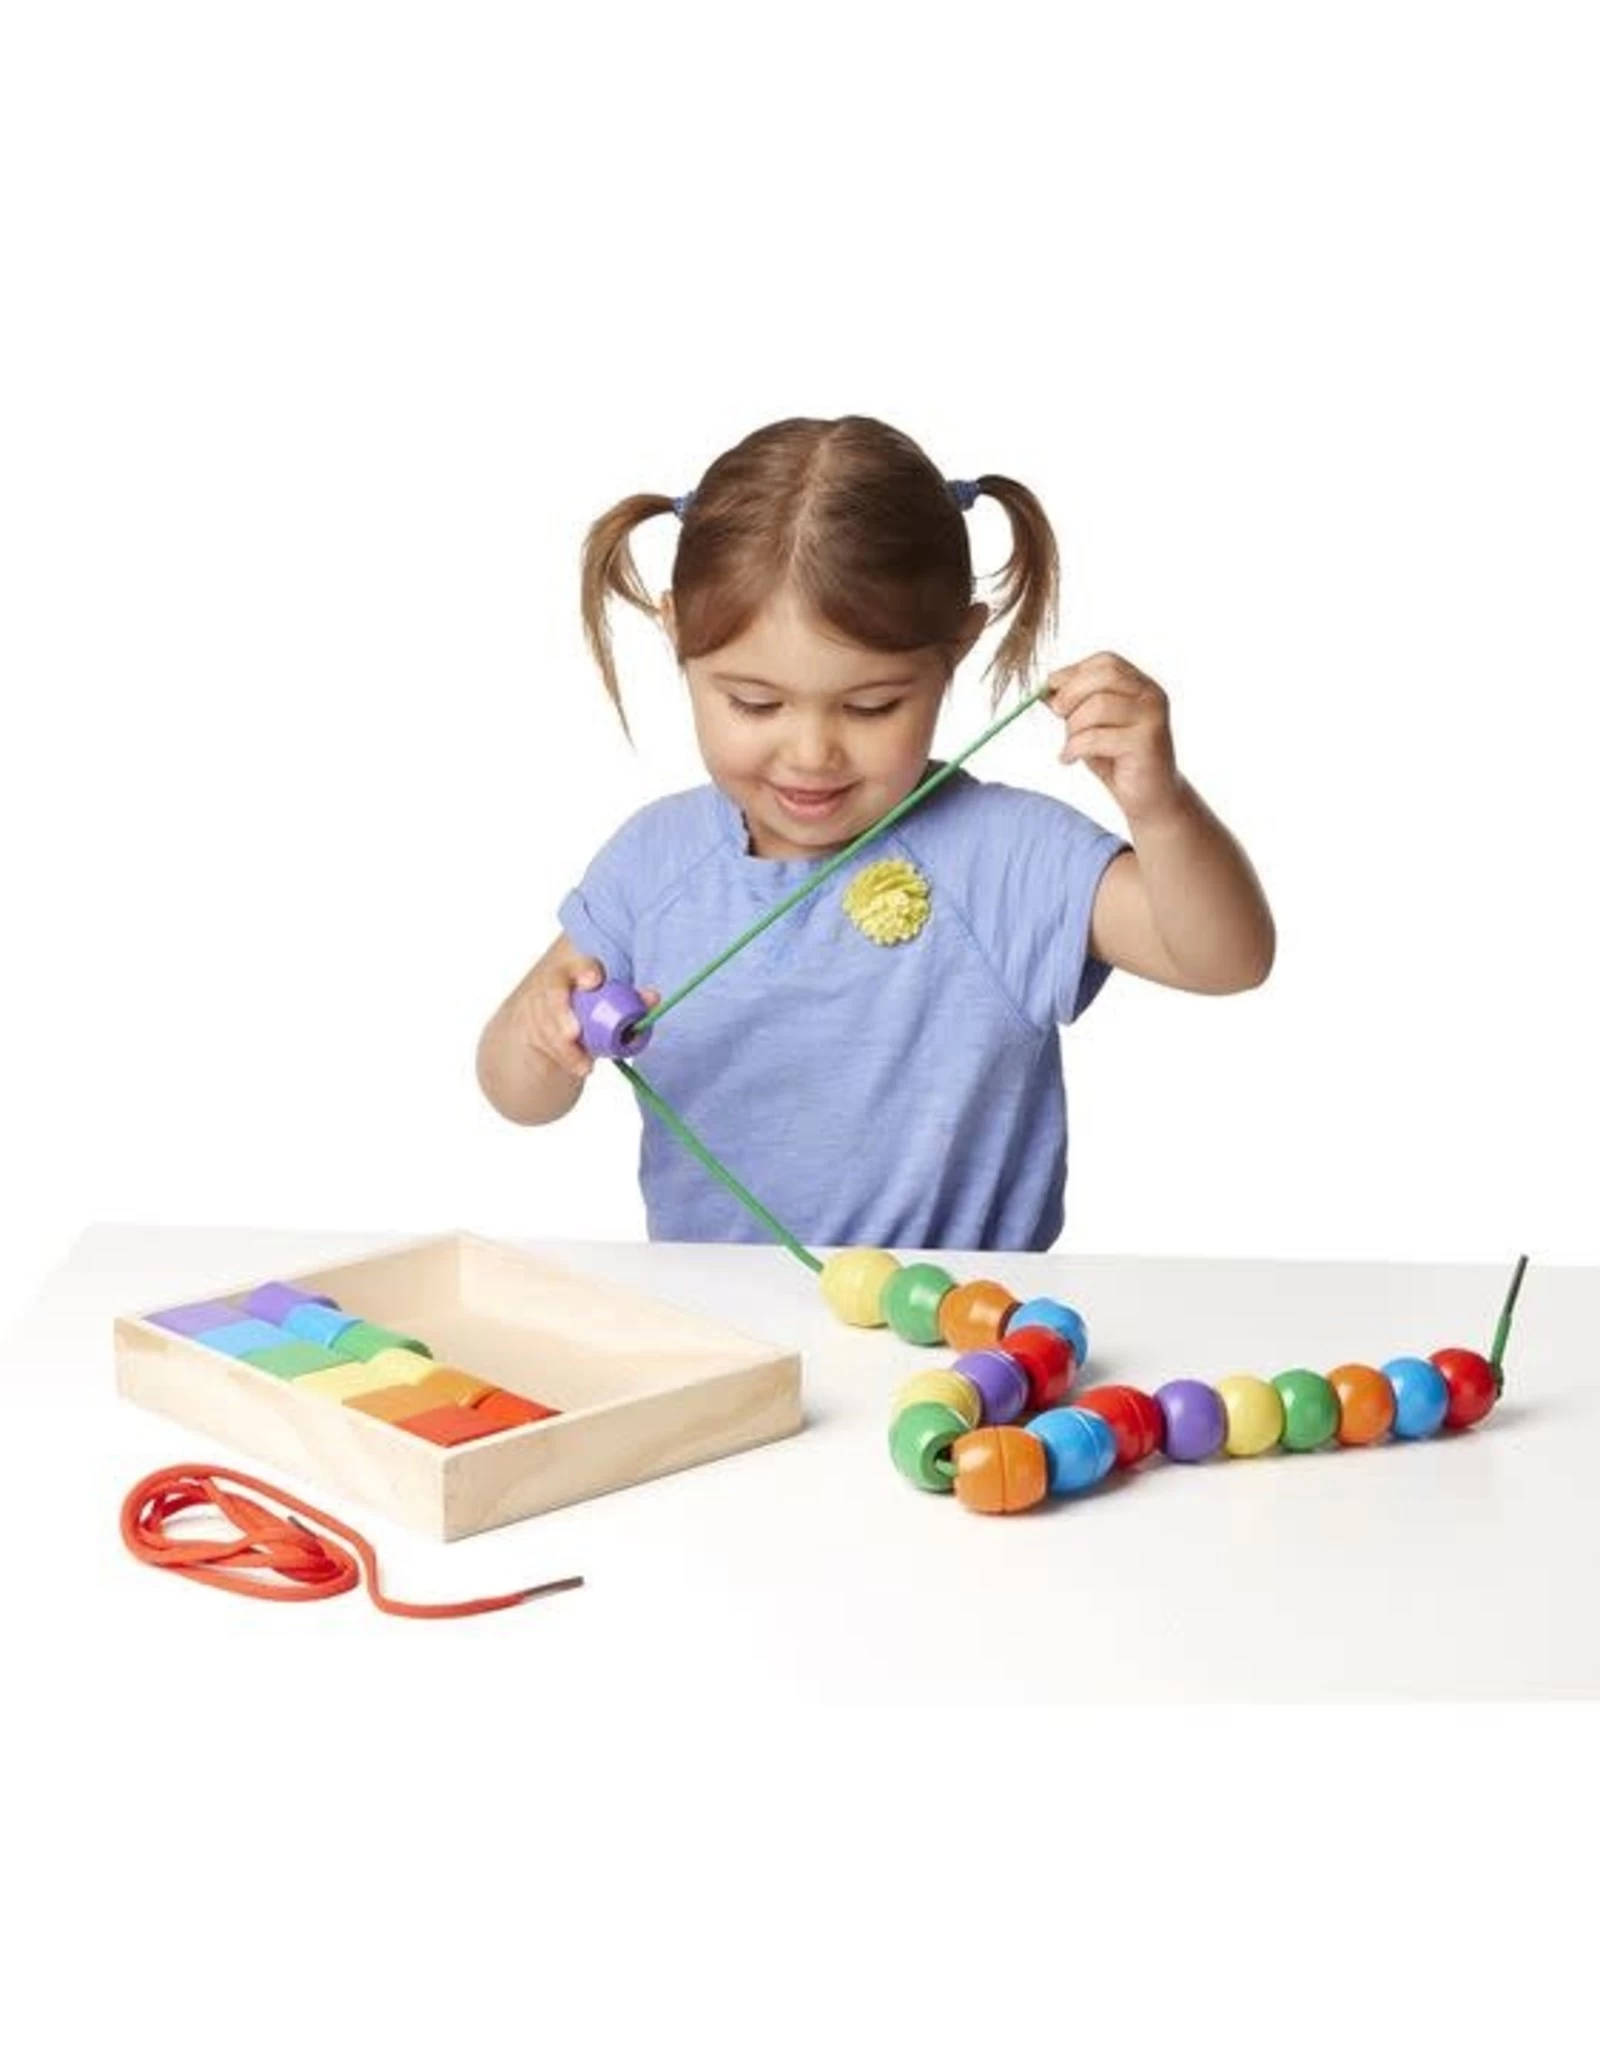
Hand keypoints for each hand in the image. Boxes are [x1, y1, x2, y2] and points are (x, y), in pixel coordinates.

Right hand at [519, 944, 658, 1083]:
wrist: (565, 1027)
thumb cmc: (595, 1008)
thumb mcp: (614, 1003)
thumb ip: (634, 1000)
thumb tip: (653, 997)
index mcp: (578, 968)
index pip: (577, 964)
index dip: (584, 971)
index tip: (594, 981)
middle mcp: (555, 982)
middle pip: (552, 993)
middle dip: (560, 1013)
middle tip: (573, 1033)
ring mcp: (539, 1004)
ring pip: (546, 1024)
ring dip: (566, 1048)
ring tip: (585, 1066)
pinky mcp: (531, 1026)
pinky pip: (544, 1043)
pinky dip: (564, 1057)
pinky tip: (580, 1067)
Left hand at [1046, 651, 1183, 825]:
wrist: (1150, 798)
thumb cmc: (1118, 760)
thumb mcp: (1090, 727)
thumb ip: (1073, 705)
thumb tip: (1043, 690)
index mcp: (1141, 686)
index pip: (1106, 662)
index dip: (1073, 672)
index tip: (1052, 691)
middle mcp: (1151, 696)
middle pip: (1103, 676)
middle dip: (1071, 694)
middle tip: (1057, 714)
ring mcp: (1151, 717)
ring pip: (1097, 706)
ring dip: (1073, 727)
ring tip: (1070, 745)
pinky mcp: (1145, 743)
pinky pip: (1096, 737)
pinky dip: (1074, 748)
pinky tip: (1068, 759)